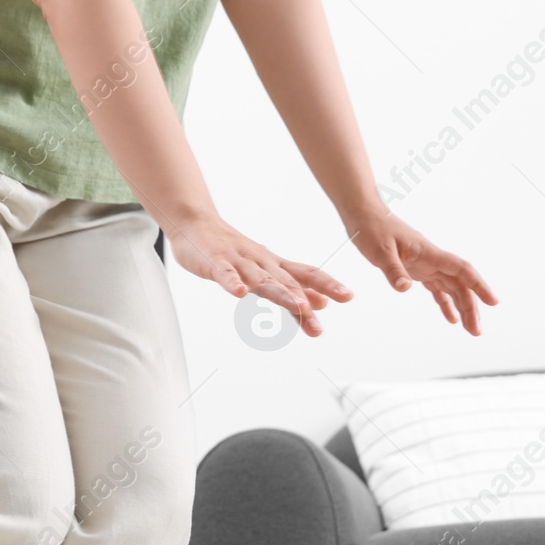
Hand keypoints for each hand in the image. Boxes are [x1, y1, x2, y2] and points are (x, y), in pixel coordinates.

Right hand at [165, 212, 351, 336]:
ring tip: (298, 308)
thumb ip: (292, 288)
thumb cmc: (232, 251)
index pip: (307, 274)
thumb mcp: (266, 271)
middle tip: (321, 320)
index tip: (348, 296)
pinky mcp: (215, 262)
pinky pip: (224, 273)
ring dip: (281, 294)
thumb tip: (322, 304)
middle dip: (305, 301)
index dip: (327, 284)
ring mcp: (239, 262)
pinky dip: (232, 283)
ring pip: (262, 280)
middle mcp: (262, 262)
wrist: (196, 224)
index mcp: (275, 265)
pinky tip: (239, 293)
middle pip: (288, 282)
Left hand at [345, 210, 497, 334]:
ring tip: (470, 329)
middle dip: (471, 306)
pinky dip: (445, 303)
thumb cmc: (373, 229)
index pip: (461, 270)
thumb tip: (405, 289)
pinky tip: (451, 319)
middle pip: (460, 284)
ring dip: (462, 307)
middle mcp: (432, 260)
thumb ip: (393, 270)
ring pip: (452, 288)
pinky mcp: (417, 269)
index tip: (492, 301)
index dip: (478, 285)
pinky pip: (437, 288)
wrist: (365, 216)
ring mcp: (426, 265)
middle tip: (476, 331)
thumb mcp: (380, 252)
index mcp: (429, 253)